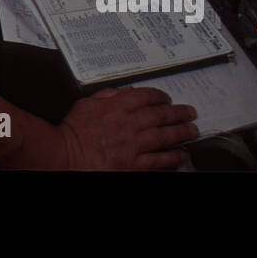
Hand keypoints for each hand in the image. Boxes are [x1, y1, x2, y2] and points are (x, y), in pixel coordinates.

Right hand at [56, 86, 197, 169]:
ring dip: (180, 133)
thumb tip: (126, 91)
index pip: (145, 97)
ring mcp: (131, 146)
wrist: (64, 155)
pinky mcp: (132, 166)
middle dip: (178, 113)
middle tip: (190, 113)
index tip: (167, 99)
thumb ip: (107, 95)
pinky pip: (157, 161)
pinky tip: (180, 155)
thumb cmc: (72, 131)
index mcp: (115, 106)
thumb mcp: (86, 104)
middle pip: (160, 115)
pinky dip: (171, 157)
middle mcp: (127, 124)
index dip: (160, 97)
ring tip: (192, 131)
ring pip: (163, 137)